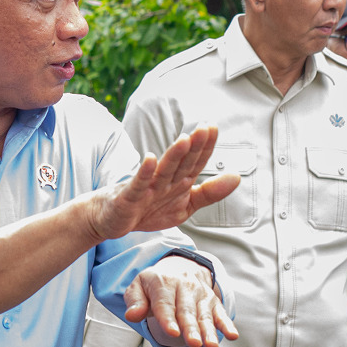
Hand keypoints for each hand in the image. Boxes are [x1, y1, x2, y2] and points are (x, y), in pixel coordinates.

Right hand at [87, 126, 239, 241]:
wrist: (109, 220)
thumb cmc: (147, 209)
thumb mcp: (184, 206)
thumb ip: (209, 192)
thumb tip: (237, 177)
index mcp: (178, 182)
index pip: (195, 162)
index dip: (205, 147)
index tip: (213, 128)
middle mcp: (163, 181)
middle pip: (181, 162)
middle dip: (193, 146)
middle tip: (204, 127)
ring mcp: (146, 188)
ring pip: (162, 170)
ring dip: (173, 155)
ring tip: (184, 139)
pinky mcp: (129, 198)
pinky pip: (138, 184)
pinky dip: (144, 172)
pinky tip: (150, 159)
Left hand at [123, 256, 236, 346]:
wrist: (180, 265)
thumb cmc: (155, 283)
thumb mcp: (139, 286)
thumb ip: (135, 301)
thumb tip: (132, 315)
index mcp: (164, 282)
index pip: (165, 303)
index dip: (168, 318)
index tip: (172, 332)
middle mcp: (185, 286)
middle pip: (187, 310)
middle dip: (191, 328)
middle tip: (194, 343)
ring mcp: (200, 294)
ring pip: (204, 314)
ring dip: (209, 331)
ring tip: (211, 346)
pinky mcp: (212, 301)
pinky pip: (220, 313)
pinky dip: (226, 324)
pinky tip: (232, 335)